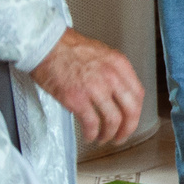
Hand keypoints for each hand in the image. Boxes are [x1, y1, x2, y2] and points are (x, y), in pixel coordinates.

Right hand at [29, 28, 143, 146]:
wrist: (46, 46)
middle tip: (121, 137)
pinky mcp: (77, 99)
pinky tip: (89, 136)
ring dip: (109, 134)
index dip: (136, 112)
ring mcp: (95, 89)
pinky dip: (92, 134)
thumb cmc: (69, 48)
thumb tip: (118, 93)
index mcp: (119, 64)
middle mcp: (111, 77)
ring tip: (103, 138)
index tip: (131, 120)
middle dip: (128, 129)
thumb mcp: (102, 54)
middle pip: (131, 110)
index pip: (138, 94)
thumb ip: (114, 72)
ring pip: (113, 120)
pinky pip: (91, 123)